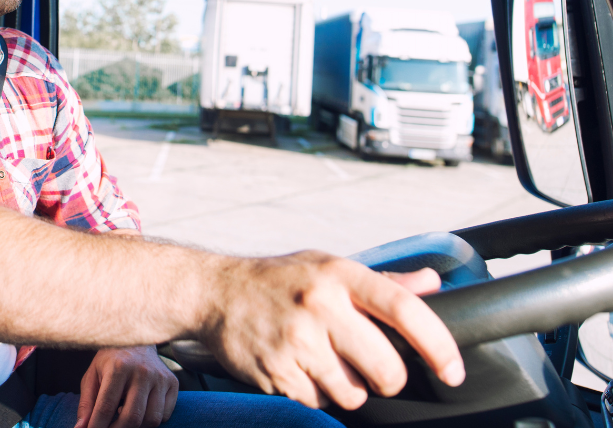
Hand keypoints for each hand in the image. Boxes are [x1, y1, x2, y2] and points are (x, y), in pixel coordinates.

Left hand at [75, 346, 178, 427]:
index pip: (106, 407)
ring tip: (124, 417)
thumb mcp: (93, 376)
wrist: (137, 339)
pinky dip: (151, 420)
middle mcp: (142, 371)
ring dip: (136, 427)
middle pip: (131, 417)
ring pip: (151, 419)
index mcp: (118, 367)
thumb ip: (86, 404)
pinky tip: (140, 409)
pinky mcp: (173, 382)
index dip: (97, 427)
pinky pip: (164, 415)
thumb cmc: (110, 360)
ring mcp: (160, 377)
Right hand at [202, 252, 463, 410]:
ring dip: (346, 387)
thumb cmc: (279, 279)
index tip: (452, 370)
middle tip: (368, 364)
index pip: (404, 310)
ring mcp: (297, 341)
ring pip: (354, 393)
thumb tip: (433, 282)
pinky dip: (314, 392)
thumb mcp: (328, 266)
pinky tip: (297, 366)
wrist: (216, 292)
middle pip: (387, 369)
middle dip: (386, 378)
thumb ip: (383, 281)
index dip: (438, 345)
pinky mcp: (277, 372)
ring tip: (322, 359)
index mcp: (339, 274)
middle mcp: (320, 305)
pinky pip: (318, 401)